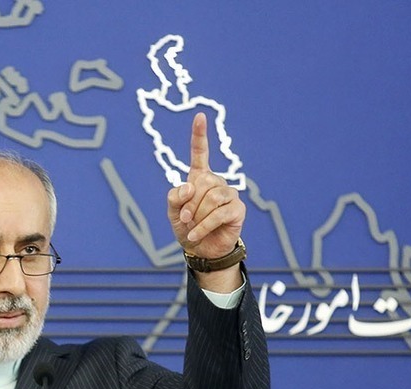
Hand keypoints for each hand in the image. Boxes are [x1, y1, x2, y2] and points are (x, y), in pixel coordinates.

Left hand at [167, 111, 245, 259]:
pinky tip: (196, 235)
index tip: (199, 116)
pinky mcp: (237, 209)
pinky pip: (220, 213)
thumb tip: (191, 187)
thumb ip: (176, 196)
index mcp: (200, 178)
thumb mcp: (173, 211)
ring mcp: (229, 194)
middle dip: (190, 203)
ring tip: (191, 227)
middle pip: (203, 183)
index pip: (200, 153)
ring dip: (197, 216)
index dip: (199, 135)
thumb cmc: (187, 227)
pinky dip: (204, 226)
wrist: (200, 249)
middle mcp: (216, 182)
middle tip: (184, 218)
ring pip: (212, 198)